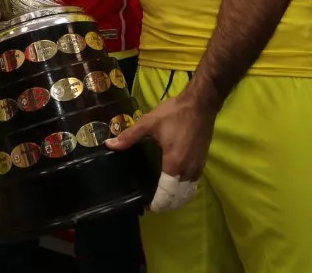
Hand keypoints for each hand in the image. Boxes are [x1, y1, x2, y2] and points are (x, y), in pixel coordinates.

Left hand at [105, 91, 217, 209]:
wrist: (200, 104)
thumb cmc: (174, 113)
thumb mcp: (148, 123)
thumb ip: (129, 137)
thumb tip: (109, 145)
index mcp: (174, 164)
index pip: (167, 194)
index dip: (157, 204)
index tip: (145, 205)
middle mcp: (188, 170)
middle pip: (178, 198)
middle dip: (166, 205)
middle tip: (150, 203)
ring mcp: (197, 167)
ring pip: (188, 193)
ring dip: (176, 199)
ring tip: (161, 198)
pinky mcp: (202, 163)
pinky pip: (192, 184)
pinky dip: (184, 191)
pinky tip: (173, 185)